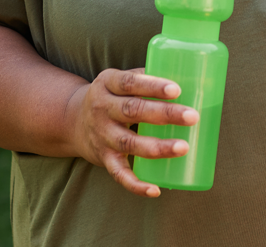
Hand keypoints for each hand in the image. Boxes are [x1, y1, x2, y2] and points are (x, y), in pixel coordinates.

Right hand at [67, 67, 198, 197]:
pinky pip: (119, 174)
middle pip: (133, 111)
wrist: (73, 121)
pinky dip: (136, 184)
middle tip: (192, 117)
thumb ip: (146, 78)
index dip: (153, 86)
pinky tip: (155, 189)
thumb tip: (189, 77)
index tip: (177, 90)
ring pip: (129, 143)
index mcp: (108, 83)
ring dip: (157, 147)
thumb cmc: (112, 95)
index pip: (130, 83)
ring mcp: (102, 135)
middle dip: (164, 114)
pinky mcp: (103, 158)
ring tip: (183, 147)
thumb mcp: (119, 79)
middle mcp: (102, 108)